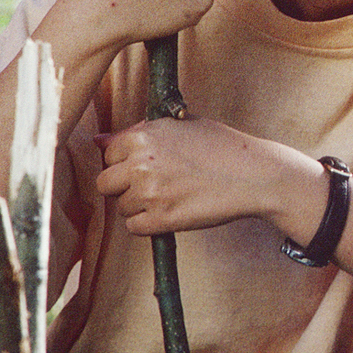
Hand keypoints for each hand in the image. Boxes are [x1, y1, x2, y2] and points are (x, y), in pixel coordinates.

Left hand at [96, 117, 317, 235]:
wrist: (254, 175)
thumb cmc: (223, 146)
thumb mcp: (182, 126)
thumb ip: (140, 131)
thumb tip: (98, 140)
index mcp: (144, 136)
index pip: (109, 154)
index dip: (127, 162)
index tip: (149, 166)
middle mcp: (141, 163)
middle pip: (106, 183)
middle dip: (125, 186)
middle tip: (156, 185)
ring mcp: (150, 192)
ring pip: (122, 207)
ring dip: (141, 206)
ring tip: (173, 197)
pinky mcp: (161, 219)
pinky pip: (135, 227)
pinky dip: (149, 224)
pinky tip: (173, 211)